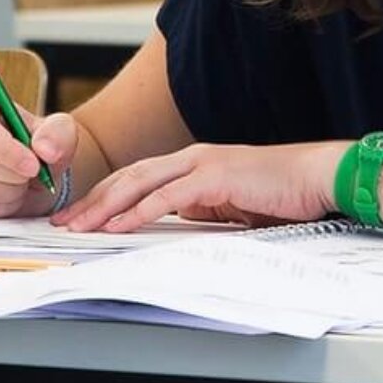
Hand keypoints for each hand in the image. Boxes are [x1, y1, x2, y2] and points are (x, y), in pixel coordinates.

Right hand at [0, 84, 74, 217]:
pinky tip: (7, 196)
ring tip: (20, 183)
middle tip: (31, 175)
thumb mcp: (60, 132)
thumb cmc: (40, 146)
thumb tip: (44, 148)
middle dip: (11, 175)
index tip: (33, 166)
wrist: (32, 174)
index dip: (6, 150)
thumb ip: (59, 133)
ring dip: (7, 192)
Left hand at [54, 142, 341, 232]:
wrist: (318, 176)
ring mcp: (202, 164)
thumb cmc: (283, 193)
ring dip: (106, 206)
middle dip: (93, 200)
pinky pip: (168, 197)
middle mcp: (191, 157)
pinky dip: (139, 211)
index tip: (81, 215)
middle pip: (128, 177)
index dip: (106, 196)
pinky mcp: (215, 176)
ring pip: (140, 183)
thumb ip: (203, 207)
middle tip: (64, 220)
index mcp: (194, 163)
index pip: (138, 178)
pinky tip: (119, 225)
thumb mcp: (232, 203)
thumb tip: (178, 220)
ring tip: (80, 224)